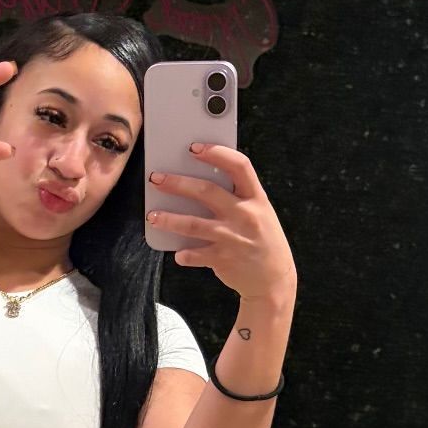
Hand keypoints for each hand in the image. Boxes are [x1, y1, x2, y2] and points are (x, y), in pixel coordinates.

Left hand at [146, 144, 297, 302]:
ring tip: (153, 216)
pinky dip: (184, 254)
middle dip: (178, 183)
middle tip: (157, 179)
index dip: (216, 153)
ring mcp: (233, 238)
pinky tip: (178, 253)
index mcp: (257, 198)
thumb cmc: (262, 240)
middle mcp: (245, 215)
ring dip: (169, 219)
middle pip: (207, 191)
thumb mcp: (260, 213)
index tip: (194, 148)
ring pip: (194, 224)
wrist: (274, 279)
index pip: (239, 166)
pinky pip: (195, 254)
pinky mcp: (223, 259)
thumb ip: (237, 198)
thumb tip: (199, 184)